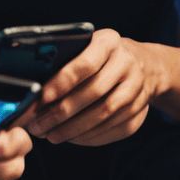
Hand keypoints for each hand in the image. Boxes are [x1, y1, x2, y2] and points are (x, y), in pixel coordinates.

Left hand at [24, 29, 156, 146]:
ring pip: (104, 115)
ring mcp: (137, 89)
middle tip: (38, 124)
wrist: (145, 65)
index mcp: (109, 42)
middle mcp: (127, 64)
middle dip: (62, 112)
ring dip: (73, 129)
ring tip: (50, 134)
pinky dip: (89, 137)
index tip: (42, 98)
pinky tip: (71, 137)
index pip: (86, 63)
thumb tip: (35, 88)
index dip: (63, 82)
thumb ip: (66, 61)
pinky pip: (113, 129)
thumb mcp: (88, 46)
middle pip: (94, 92)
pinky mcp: (141, 112)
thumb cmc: (103, 56)